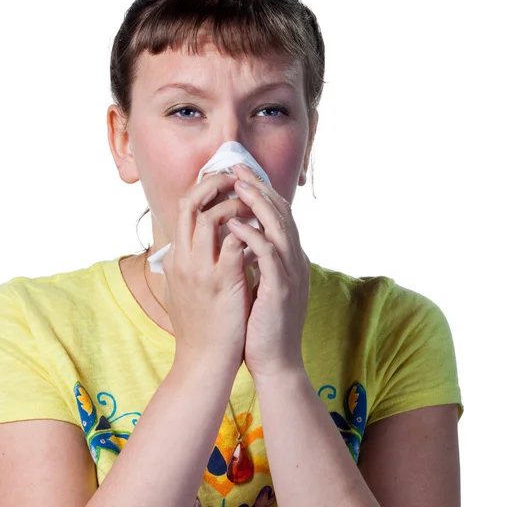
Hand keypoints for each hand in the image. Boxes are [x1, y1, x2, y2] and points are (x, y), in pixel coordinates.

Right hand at [161, 172, 254, 371]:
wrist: (204, 360)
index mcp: (176, 258)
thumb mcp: (185, 289)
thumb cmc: (200, 325)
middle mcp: (183, 259)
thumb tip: (202, 243)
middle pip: (190, 203)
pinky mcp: (222, 283)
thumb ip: (189, 263)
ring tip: (253, 206)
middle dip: (214, 184)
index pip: (183, 207)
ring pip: (212, 217)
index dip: (203, 188)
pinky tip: (261, 233)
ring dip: (236, 206)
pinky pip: (234, 243)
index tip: (224, 181)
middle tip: (237, 179)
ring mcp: (200, 270)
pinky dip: (249, 232)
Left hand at [226, 163, 310, 379]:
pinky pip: (268, 255)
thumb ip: (258, 260)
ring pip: (278, 228)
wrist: (276, 362)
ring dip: (258, 204)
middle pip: (282, 213)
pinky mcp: (282, 289)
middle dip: (259, 188)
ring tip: (238, 186)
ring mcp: (292, 274)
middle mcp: (296, 260)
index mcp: (291, 258)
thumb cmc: (263, 323)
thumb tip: (242, 238)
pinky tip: (235, 225)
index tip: (241, 175)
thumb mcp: (264, 283)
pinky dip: (252, 237)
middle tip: (239, 168)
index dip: (261, 193)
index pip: (279, 216)